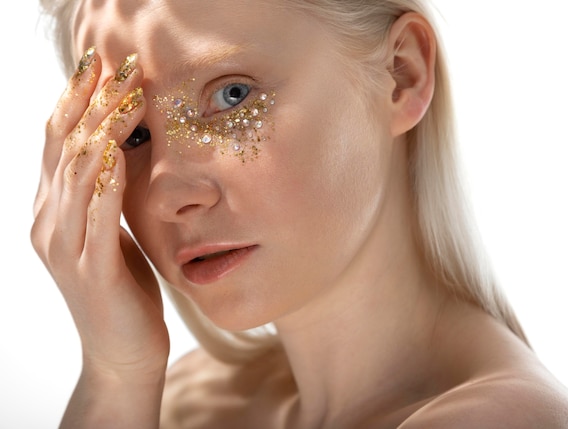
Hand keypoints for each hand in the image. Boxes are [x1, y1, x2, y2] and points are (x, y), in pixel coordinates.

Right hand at [31, 49, 169, 381]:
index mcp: (52, 209)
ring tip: (129, 95)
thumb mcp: (110, 230)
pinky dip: (104, 182)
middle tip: (120, 64)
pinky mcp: (90, 270)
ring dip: (103, 129)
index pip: (58, 139)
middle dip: (92, 101)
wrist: (122, 350)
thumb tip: (117, 148)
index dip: (77, 98)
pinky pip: (95, 218)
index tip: (102, 62)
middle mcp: (48, 221)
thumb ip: (103, 193)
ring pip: (76, 173)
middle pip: (63, 146)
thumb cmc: (122, 287)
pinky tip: (117, 153)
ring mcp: (64, 247)